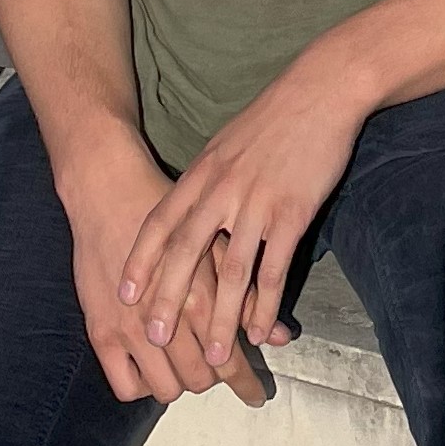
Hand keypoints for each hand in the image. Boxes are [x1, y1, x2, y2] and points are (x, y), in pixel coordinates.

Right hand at [52, 131, 268, 408]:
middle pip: (200, 378)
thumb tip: (279, 336)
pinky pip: (126, 385)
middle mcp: (167, 318)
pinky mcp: (102, 332)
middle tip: (214, 370)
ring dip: (179, 383)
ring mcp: (131, 329)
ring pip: (166, 387)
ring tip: (182, 367)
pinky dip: (142, 386)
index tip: (257, 395)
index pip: (229, 357)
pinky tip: (151, 369)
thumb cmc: (172, 215)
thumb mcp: (216, 248)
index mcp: (200, 296)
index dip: (245, 381)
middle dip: (212, 379)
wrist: (109, 191)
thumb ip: (249, 295)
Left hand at [115, 54, 365, 373]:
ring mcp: (258, 203)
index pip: (160, 222)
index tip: (124, 293)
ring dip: (221, 317)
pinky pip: (274, 268)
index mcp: (203, 172)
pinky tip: (261, 330)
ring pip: (232, 272)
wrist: (321, 90)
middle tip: (154, 337)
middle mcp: (223, 190)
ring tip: (212, 354)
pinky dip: (266, 304)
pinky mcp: (293, 212)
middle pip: (187, 253)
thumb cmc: (274, 117)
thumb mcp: (226, 142)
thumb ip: (207, 178)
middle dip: (167, 299)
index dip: (140, 260)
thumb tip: (189, 207)